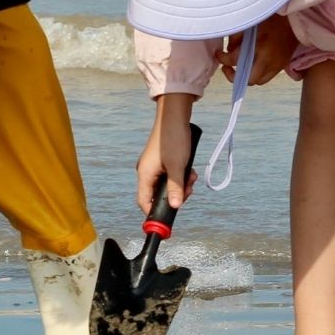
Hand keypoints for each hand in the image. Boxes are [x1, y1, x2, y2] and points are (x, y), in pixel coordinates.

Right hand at [136, 97, 197, 213]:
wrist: (174, 116)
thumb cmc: (172, 139)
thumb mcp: (177, 166)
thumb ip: (175, 188)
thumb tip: (174, 206)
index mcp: (145, 174)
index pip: (144, 201)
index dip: (154, 212)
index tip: (167, 218)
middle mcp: (147, 172)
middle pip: (158, 194)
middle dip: (175, 194)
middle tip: (188, 190)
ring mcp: (154, 166)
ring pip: (167, 184)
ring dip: (180, 184)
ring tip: (191, 177)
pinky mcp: (162, 160)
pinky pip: (170, 175)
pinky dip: (180, 175)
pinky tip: (190, 170)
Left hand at [218, 14, 296, 85]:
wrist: (296, 17)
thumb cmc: (272, 17)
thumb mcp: (251, 23)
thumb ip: (237, 36)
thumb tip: (229, 50)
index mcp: (259, 46)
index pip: (235, 60)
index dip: (222, 58)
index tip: (219, 54)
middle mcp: (268, 60)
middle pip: (248, 79)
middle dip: (233, 76)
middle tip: (227, 67)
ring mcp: (277, 65)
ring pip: (258, 81)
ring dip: (246, 77)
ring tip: (238, 67)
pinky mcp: (283, 65)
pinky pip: (267, 77)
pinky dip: (257, 74)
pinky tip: (252, 65)